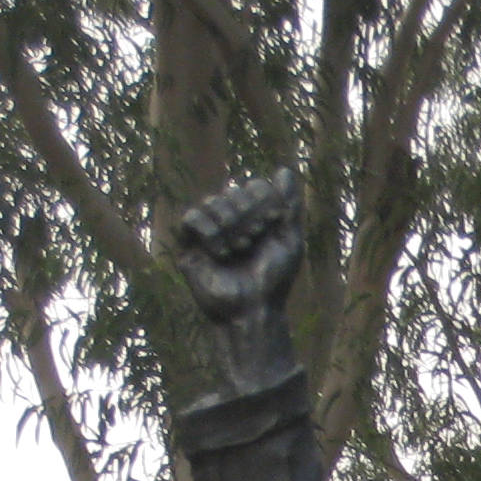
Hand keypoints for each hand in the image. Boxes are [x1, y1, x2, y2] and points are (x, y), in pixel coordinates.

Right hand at [174, 167, 304, 391]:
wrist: (253, 309)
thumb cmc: (274, 280)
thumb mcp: (290, 240)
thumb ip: (290, 206)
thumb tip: (286, 170)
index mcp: (254, 218)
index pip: (254, 186)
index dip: (263, 199)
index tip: (274, 222)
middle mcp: (231, 222)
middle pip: (232, 191)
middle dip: (247, 213)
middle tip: (255, 238)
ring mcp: (209, 233)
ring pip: (210, 202)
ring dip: (229, 223)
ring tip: (240, 248)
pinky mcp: (190, 246)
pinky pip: (191, 218)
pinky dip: (209, 230)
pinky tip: (222, 252)